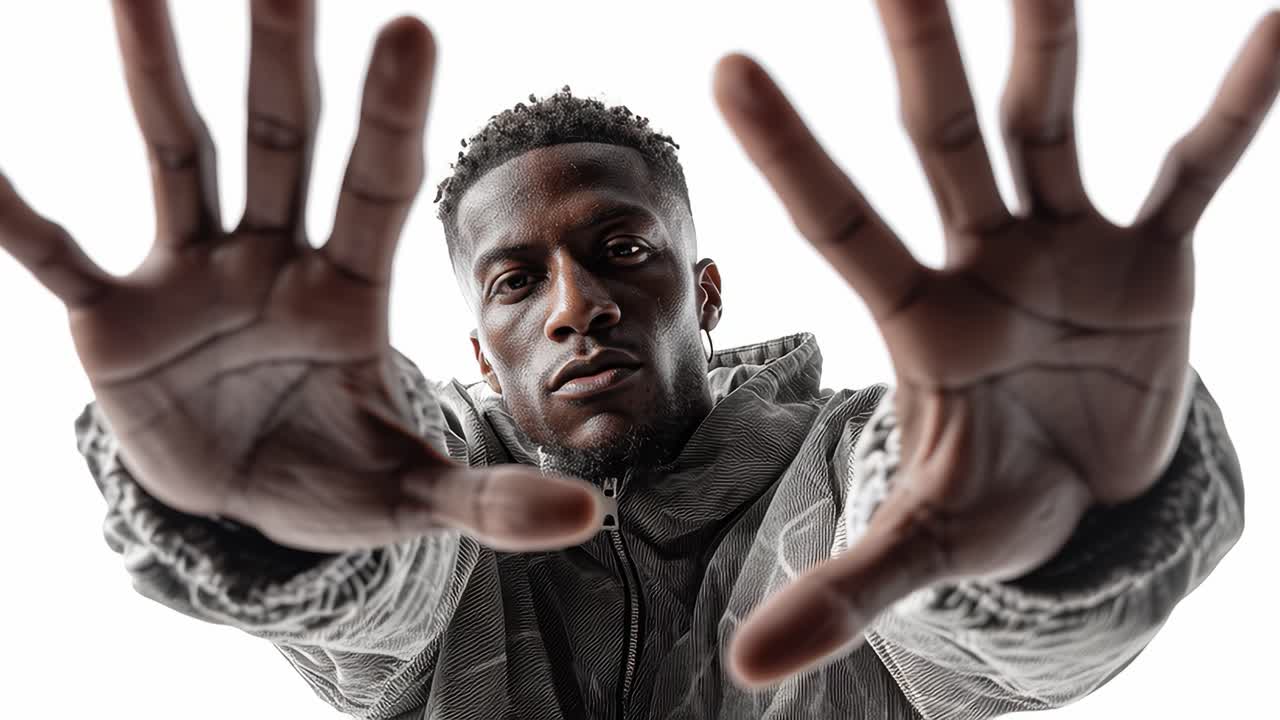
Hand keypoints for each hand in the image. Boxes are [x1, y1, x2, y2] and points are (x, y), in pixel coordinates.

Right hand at [0, 0, 601, 552]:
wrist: (245, 506)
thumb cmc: (337, 480)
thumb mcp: (414, 495)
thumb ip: (491, 499)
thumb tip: (589, 515)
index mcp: (351, 290)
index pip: (379, 187)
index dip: (393, 115)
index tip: (411, 27)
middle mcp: (273, 260)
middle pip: (283, 142)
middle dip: (284, 58)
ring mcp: (191, 279)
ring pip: (179, 159)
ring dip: (156, 77)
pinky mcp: (117, 320)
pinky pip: (57, 259)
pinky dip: (17, 221)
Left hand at [714, 0, 1277, 687]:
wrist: (1082, 487)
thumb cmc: (992, 501)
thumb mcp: (924, 547)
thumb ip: (843, 591)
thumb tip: (745, 672)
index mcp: (919, 318)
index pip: (839, 221)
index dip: (788, 151)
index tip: (724, 64)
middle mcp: (982, 257)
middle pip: (940, 137)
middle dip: (920, 49)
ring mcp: (1067, 245)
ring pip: (1051, 121)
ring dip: (1049, 36)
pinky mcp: (1151, 258)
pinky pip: (1196, 169)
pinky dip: (1235, 105)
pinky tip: (1275, 28)